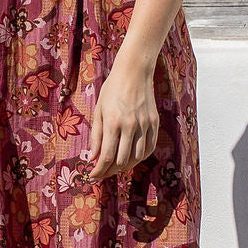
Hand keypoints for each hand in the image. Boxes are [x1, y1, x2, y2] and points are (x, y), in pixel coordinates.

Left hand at [86, 58, 158, 181]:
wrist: (134, 71)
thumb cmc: (112, 89)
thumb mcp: (99, 110)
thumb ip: (96, 136)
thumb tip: (93, 157)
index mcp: (113, 123)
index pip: (106, 156)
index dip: (99, 170)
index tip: (93, 175)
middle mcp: (130, 126)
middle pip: (121, 161)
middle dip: (110, 171)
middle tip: (103, 173)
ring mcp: (144, 125)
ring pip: (137, 158)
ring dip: (125, 166)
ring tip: (116, 167)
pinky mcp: (154, 123)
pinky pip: (149, 148)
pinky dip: (140, 157)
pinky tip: (132, 158)